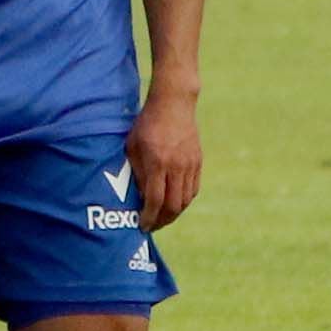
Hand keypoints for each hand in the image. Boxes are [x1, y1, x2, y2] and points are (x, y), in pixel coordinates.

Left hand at [125, 88, 200, 232]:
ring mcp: (190, 164)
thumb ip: (136, 172)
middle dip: (161, 221)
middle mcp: (176, 166)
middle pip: (173, 206)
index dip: (148, 217)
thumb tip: (138, 197)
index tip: (141, 225)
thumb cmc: (147, 124)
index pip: (155, 200)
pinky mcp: (198, 162)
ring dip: (173, 214)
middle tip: (151, 226)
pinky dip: (183, 201)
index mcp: (157, 162)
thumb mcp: (133, 146)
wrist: (174, 103)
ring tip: (161, 218)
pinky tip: (173, 203)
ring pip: (185, 200)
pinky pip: (193, 190)